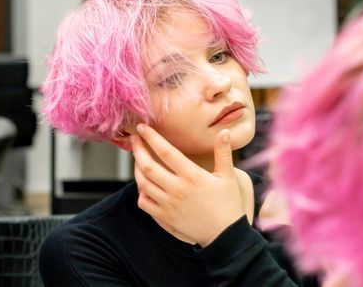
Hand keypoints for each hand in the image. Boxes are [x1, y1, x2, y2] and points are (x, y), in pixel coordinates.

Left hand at [131, 124, 244, 246]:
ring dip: (136, 168)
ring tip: (137, 158)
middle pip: (148, 166)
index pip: (166, 152)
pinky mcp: (165, 217)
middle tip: (134, 139)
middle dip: (137, 149)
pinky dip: (140, 191)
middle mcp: (177, 189)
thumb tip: (225, 132)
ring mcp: (169, 204)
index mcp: (192, 176)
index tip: (142, 127)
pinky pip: (144, 202)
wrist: (224, 234)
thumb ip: (223, 152)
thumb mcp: (228, 176)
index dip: (151, 137)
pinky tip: (143, 183)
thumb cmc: (228, 203)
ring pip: (142, 183)